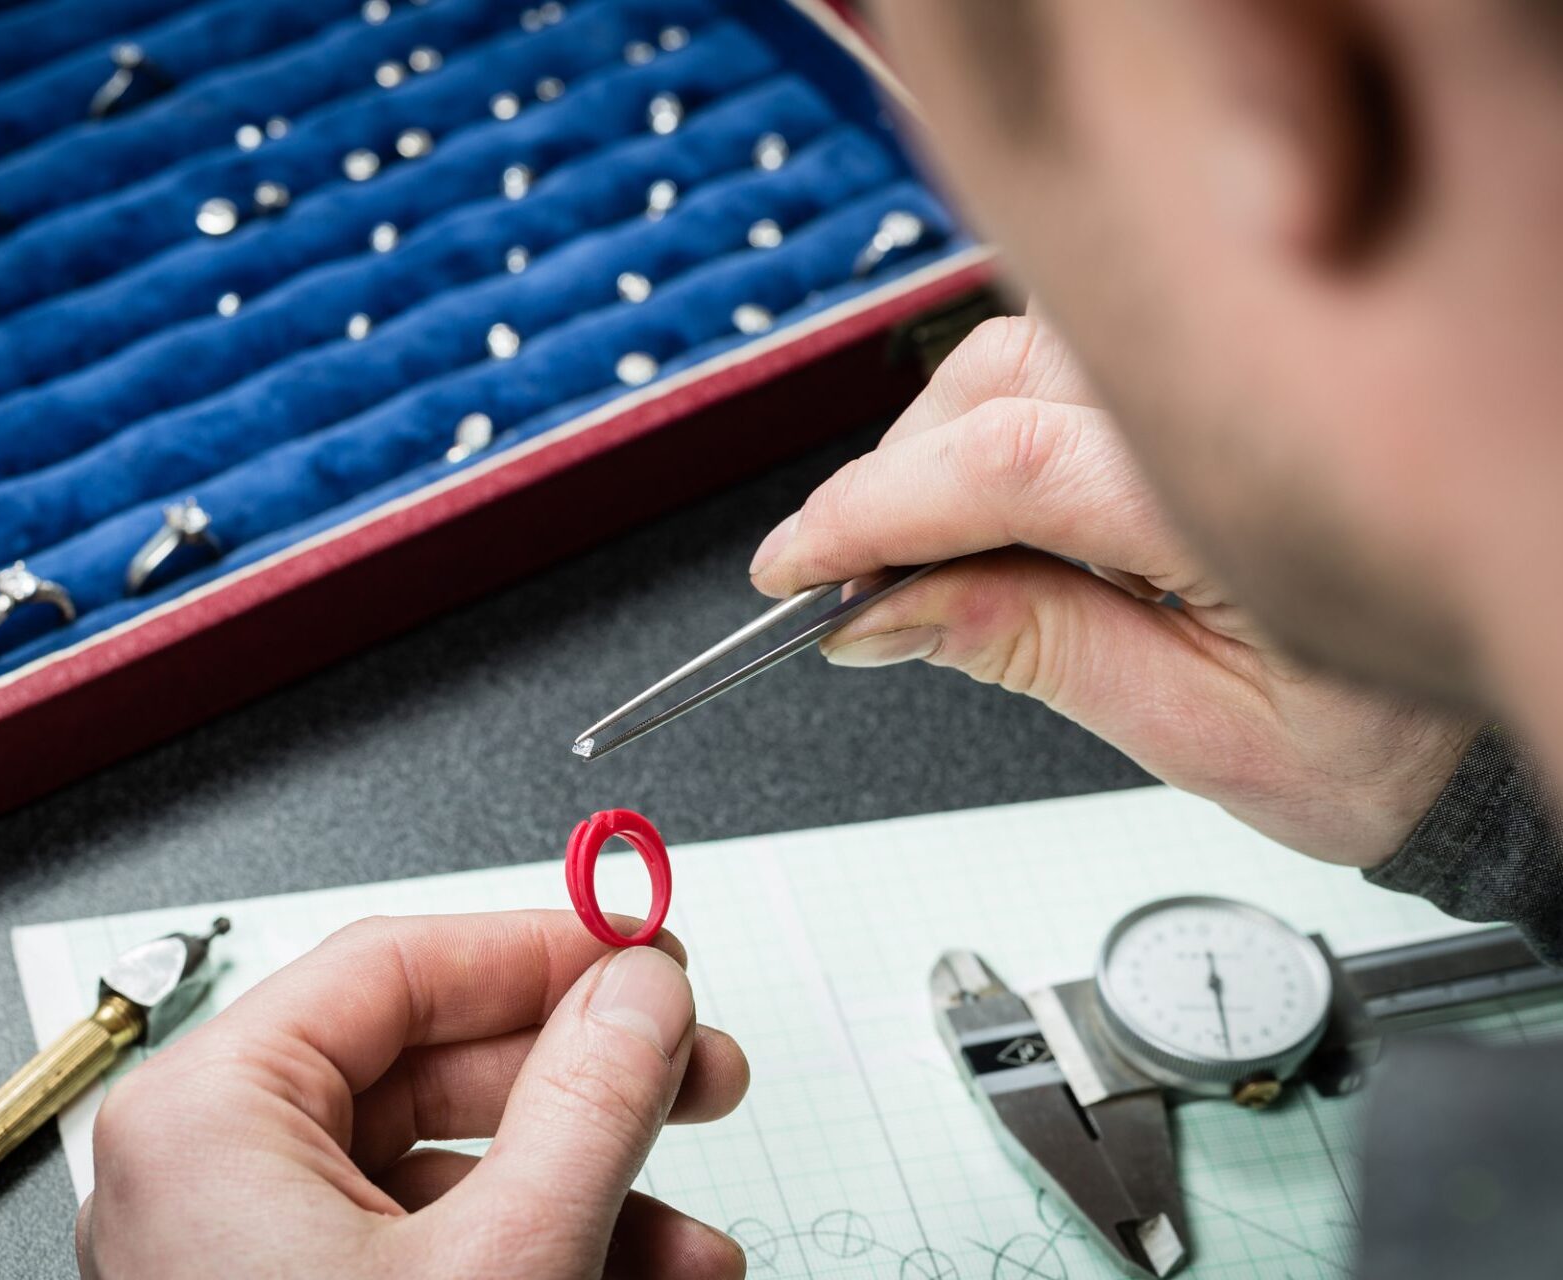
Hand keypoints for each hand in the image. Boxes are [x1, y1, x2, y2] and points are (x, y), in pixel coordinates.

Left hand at [77, 911, 750, 1278]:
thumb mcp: (508, 1263)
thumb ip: (588, 1104)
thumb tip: (640, 995)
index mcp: (210, 1117)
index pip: (395, 967)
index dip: (540, 952)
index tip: (645, 955)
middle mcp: (214, 1173)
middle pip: (433, 1066)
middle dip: (590, 1083)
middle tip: (698, 1069)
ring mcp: (254, 1255)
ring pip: (451, 1171)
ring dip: (593, 1189)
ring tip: (697, 1232)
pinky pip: (436, 1251)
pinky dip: (545, 1255)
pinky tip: (646, 1277)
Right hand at [749, 314, 1476, 866]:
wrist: (1465, 719)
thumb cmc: (1372, 741)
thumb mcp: (1194, 730)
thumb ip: (1032, 651)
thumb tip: (880, 612)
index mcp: (1236, 504)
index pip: (1002, 467)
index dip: (870, 511)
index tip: (792, 566)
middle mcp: (1229, 407)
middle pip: (993, 386)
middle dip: (895, 480)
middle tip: (850, 584)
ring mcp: (1215, 379)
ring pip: (1013, 354)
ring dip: (936, 442)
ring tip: (919, 550)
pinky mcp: (1195, 383)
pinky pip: (1058, 355)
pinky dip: (989, 414)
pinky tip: (984, 495)